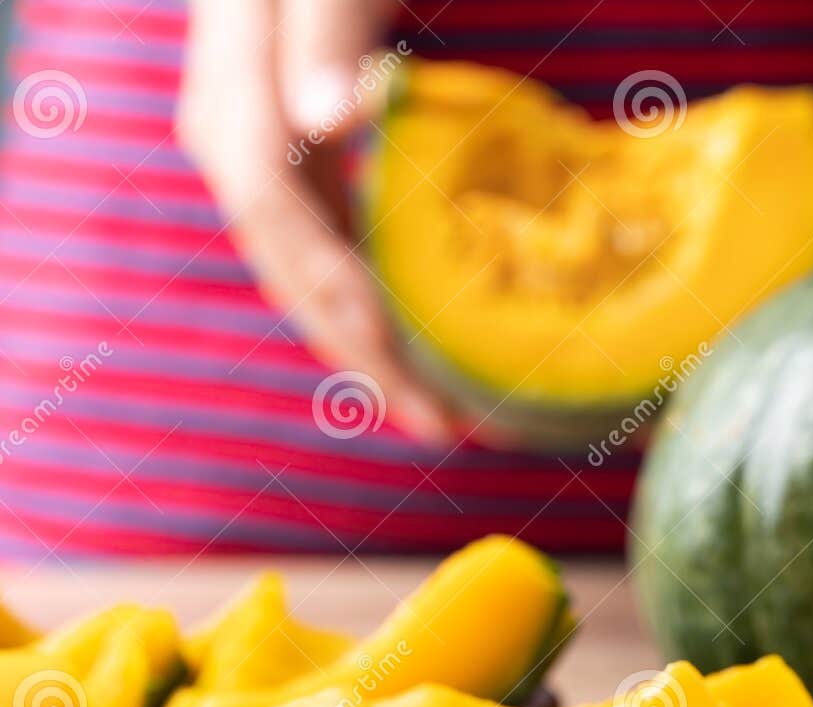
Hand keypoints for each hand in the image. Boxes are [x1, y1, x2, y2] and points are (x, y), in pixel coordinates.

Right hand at [178, 0, 455, 443]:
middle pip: (294, 277)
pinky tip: (423, 344)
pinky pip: (331, 254)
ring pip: (311, 280)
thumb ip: (322, 39)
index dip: (338, 302)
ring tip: (443, 412)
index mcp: (235, 111)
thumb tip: (324, 120)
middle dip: (366, 359)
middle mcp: (235, 147)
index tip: (399, 361)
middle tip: (443, 426)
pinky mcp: (297, 162)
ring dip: (375, 351)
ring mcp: (262, 159)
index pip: (282, 230)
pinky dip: (377, 306)